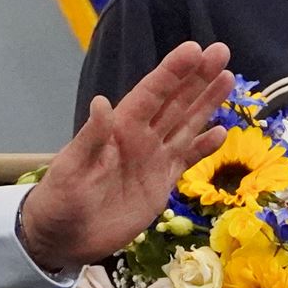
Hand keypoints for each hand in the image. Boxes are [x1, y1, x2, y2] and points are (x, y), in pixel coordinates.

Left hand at [17, 42, 233, 272]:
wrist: (64, 238)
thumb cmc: (60, 201)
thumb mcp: (71, 170)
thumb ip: (89, 138)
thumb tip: (101, 102)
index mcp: (120, 129)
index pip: (151, 94)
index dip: (172, 72)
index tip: (195, 50)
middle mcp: (141, 138)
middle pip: (175, 102)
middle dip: (198, 77)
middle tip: (221, 51)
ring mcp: (153, 159)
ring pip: (186, 124)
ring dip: (206, 103)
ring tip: (227, 78)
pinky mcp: (161, 183)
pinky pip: (186, 159)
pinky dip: (204, 147)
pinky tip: (221, 133)